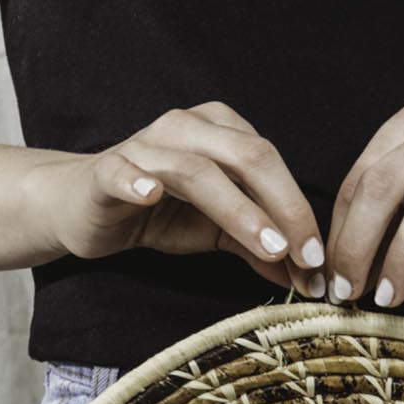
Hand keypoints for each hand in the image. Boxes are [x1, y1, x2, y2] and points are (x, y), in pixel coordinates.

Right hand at [23, 102, 327, 294]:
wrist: (85, 208)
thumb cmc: (157, 211)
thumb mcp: (217, 230)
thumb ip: (258, 245)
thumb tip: (304, 276)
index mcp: (221, 130)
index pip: (272, 164)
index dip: (300, 210)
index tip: (319, 259)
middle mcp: (188, 127)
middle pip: (248, 156)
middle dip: (283, 207)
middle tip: (304, 255)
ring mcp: (145, 146)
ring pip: (197, 169)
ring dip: (238, 209)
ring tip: (267, 245)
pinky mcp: (106, 171)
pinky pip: (123, 172)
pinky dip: (138, 181)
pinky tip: (152, 196)